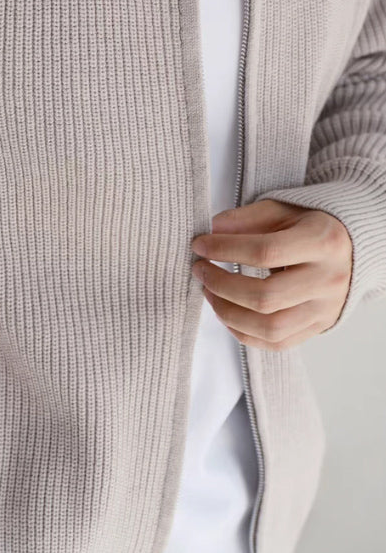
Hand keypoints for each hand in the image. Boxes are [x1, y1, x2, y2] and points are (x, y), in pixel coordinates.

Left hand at [190, 198, 352, 350]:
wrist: (353, 249)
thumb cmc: (310, 226)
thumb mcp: (283, 209)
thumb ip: (248, 218)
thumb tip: (213, 230)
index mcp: (323, 242)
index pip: (265, 252)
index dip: (225, 250)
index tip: (199, 245)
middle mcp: (328, 280)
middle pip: (265, 296)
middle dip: (221, 285)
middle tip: (200, 270)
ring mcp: (326, 309)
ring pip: (270, 327)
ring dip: (228, 312)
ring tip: (209, 292)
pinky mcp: (319, 327)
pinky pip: (277, 343)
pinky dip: (244, 333)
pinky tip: (227, 313)